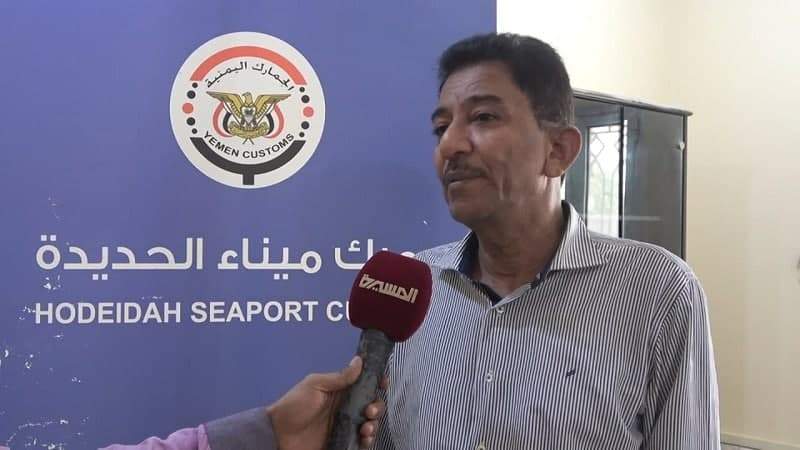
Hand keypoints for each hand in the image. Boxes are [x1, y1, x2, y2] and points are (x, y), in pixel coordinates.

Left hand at [267, 356, 388, 449]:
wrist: (278, 434)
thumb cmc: (294, 406)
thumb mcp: (315, 386)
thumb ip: (338, 377)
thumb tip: (359, 361)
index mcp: (339, 391)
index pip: (364, 384)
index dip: (376, 381)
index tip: (383, 382)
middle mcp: (345, 408)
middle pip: (371, 404)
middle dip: (377, 406)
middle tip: (369, 411)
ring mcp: (344, 426)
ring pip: (370, 424)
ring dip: (374, 424)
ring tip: (366, 427)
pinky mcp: (342, 442)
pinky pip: (361, 442)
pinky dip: (368, 441)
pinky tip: (364, 438)